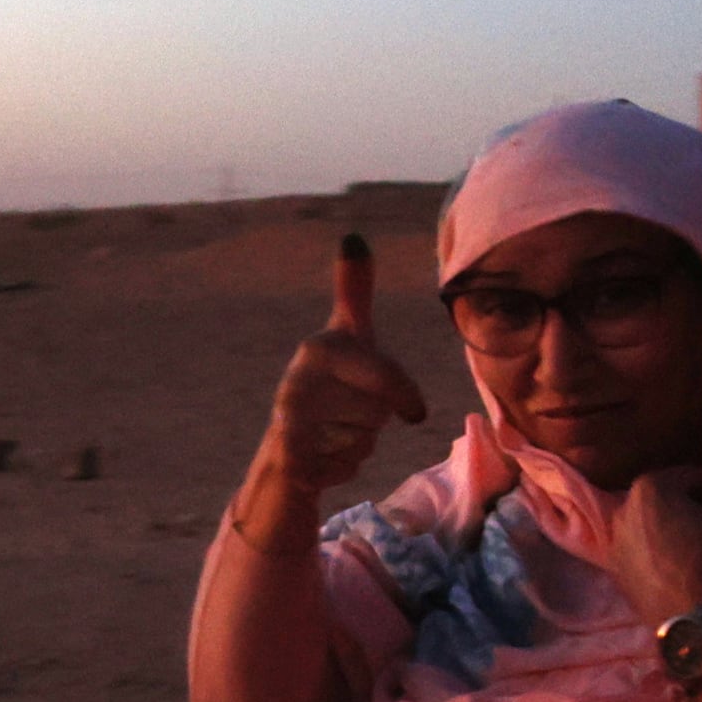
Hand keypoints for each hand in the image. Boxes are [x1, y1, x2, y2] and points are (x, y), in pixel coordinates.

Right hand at [236, 235, 429, 549]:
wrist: (290, 436)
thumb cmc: (333, 380)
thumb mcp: (350, 334)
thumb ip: (353, 289)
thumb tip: (352, 235)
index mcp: (320, 347)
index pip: (387, 377)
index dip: (404, 396)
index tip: (413, 410)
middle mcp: (297, 379)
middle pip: (376, 415)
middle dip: (374, 420)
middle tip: (350, 409)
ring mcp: (289, 419)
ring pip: (362, 443)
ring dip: (359, 443)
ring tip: (334, 428)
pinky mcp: (288, 456)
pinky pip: (344, 467)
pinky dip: (343, 466)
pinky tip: (325, 453)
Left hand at [599, 468, 701, 631]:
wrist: (688, 614)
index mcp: (650, 486)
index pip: (693, 478)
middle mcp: (624, 506)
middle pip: (667, 498)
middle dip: (693, 505)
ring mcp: (615, 538)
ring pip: (650, 523)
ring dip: (673, 526)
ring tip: (697, 540)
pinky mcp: (614, 567)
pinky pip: (639, 549)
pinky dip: (657, 549)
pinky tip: (677, 560)